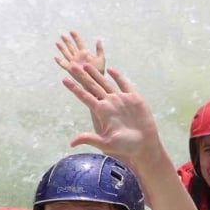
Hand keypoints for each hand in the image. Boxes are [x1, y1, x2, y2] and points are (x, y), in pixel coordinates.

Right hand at [54, 30, 105, 74]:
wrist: (95, 80)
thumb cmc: (99, 71)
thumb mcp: (101, 58)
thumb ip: (99, 49)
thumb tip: (99, 39)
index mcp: (84, 53)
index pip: (79, 43)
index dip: (75, 37)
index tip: (71, 31)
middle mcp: (78, 57)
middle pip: (71, 47)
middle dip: (67, 41)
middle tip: (62, 35)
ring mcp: (74, 62)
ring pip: (66, 53)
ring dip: (62, 48)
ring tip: (57, 42)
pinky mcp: (71, 69)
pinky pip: (64, 65)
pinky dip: (60, 61)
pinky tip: (56, 57)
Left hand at [58, 38, 159, 162]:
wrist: (144, 144)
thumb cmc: (125, 146)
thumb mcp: (105, 143)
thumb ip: (89, 138)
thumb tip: (71, 143)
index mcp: (101, 112)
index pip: (85, 97)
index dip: (74, 88)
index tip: (64, 80)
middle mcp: (109, 103)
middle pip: (93, 86)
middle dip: (82, 76)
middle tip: (72, 65)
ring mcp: (121, 99)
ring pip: (106, 83)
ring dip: (96, 73)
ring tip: (86, 64)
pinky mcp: (133, 98)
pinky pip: (124, 84)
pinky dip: (118, 76)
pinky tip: (110, 69)